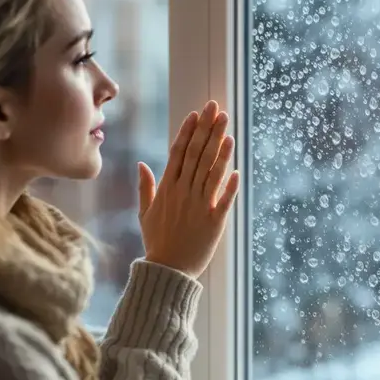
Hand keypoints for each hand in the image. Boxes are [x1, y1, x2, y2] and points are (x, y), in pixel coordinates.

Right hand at [137, 101, 240, 277]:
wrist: (168, 271)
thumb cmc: (157, 242)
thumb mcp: (145, 213)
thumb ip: (146, 187)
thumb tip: (142, 163)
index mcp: (167, 188)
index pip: (179, 152)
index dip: (189, 131)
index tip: (197, 113)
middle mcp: (183, 193)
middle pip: (197, 155)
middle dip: (208, 129)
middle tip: (217, 108)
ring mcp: (199, 206)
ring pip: (211, 171)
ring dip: (221, 148)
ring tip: (228, 128)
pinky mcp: (214, 221)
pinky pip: (224, 199)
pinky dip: (230, 184)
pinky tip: (237, 168)